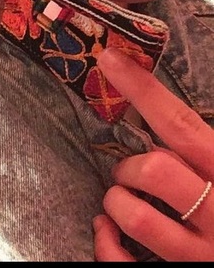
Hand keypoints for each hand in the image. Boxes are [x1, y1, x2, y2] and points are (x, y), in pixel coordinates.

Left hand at [93, 47, 213, 260]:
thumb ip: (202, 147)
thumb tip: (158, 111)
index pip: (181, 124)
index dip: (142, 89)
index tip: (110, 59)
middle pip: (156, 170)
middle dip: (129, 166)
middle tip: (130, 171)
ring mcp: (201, 256)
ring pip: (138, 218)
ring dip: (116, 202)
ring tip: (123, 198)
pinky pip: (123, 264)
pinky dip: (105, 244)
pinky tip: (105, 230)